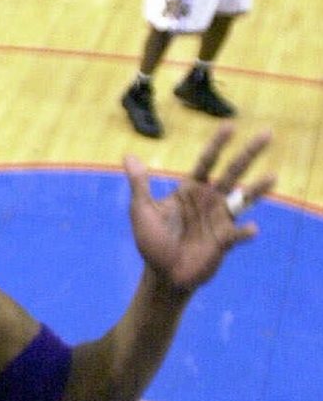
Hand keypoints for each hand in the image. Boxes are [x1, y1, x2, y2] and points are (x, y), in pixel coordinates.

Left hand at [124, 125, 274, 295]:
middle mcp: (210, 200)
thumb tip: (128, 156)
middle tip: (268, 132)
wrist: (162, 275)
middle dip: (249, 152)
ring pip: (244, 198)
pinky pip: (237, 233)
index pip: (208, 161)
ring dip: (258, 188)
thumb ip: (139, 184)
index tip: (230, 124)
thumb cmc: (152, 242)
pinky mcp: (224, 241)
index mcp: (191, 190)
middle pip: (233, 171)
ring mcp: (220, 219)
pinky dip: (245, 231)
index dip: (218, 143)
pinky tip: (252, 229)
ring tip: (273, 177)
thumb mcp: (142, 211)